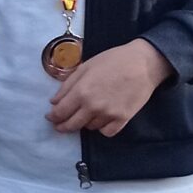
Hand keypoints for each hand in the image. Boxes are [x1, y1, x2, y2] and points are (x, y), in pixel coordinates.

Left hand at [47, 39, 171, 135]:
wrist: (143, 64)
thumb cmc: (112, 60)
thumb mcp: (85, 67)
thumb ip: (67, 85)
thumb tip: (54, 101)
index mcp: (81, 91)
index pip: (60, 112)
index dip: (53, 117)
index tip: (50, 117)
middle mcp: (93, 106)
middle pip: (72, 124)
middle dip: (63, 126)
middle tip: (60, 126)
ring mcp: (109, 114)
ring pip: (89, 128)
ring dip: (84, 123)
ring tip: (85, 115)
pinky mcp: (123, 119)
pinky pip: (107, 132)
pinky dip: (101, 128)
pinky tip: (100, 120)